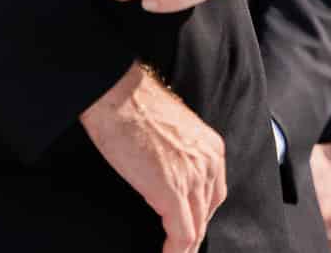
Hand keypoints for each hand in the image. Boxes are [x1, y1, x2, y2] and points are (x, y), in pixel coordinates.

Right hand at [80, 63, 226, 252]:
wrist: (116, 94)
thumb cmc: (134, 106)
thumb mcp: (170, 132)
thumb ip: (179, 155)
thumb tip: (168, 176)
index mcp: (211, 148)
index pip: (214, 195)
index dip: (200, 216)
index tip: (188, 229)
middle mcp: (209, 162)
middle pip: (207, 213)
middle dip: (194, 234)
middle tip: (180, 248)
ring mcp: (192, 177)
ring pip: (196, 228)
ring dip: (184, 247)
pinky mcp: (171, 191)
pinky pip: (181, 234)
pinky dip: (175, 251)